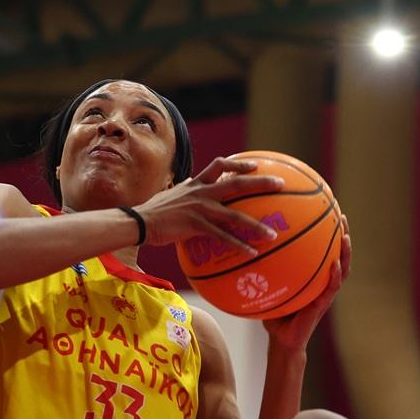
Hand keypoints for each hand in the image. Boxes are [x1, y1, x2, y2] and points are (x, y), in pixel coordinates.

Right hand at [137, 155, 284, 252]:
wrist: (138, 221)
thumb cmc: (153, 211)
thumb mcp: (172, 194)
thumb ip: (186, 190)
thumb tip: (190, 183)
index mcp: (196, 184)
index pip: (220, 165)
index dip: (239, 165)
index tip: (255, 166)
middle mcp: (201, 192)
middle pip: (236, 183)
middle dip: (261, 183)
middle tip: (281, 184)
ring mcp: (199, 208)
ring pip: (234, 215)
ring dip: (255, 225)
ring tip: (272, 234)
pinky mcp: (195, 225)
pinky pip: (222, 237)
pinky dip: (238, 245)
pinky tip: (251, 253)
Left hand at [263, 215, 351, 350]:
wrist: (281, 339)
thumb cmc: (273, 313)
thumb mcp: (266, 286)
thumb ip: (261, 269)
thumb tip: (241, 245)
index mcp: (312, 275)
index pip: (322, 249)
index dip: (325, 232)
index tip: (325, 210)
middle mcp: (321, 281)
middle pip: (336, 253)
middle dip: (341, 234)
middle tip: (341, 214)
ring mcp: (325, 293)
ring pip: (341, 268)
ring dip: (345, 252)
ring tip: (346, 235)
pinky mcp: (322, 305)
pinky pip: (331, 288)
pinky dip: (335, 275)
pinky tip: (335, 264)